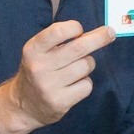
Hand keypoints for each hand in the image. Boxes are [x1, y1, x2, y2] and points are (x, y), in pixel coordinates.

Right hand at [0, 21, 114, 133]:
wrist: (23, 105)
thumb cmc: (38, 71)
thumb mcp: (40, 52)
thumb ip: (62, 41)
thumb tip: (99, 32)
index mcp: (33, 50)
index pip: (58, 31)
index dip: (74, 28)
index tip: (80, 30)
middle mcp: (39, 67)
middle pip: (79, 48)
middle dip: (99, 38)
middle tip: (110, 33)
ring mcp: (49, 86)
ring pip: (86, 66)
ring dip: (87, 65)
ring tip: (75, 70)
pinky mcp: (60, 102)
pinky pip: (87, 85)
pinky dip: (85, 83)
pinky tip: (74, 86)